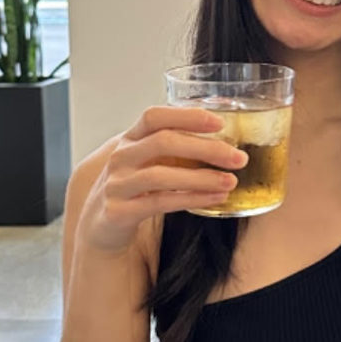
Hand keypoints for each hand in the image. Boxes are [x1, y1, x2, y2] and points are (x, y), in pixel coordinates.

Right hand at [77, 106, 247, 253]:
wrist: (102, 225)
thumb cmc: (136, 186)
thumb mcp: (149, 161)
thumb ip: (176, 148)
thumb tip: (226, 138)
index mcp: (130, 139)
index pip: (155, 117)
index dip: (187, 116)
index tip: (220, 122)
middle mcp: (121, 157)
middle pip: (163, 142)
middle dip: (206, 148)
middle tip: (239, 158)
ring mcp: (117, 184)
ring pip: (161, 175)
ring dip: (202, 177)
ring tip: (231, 181)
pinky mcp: (119, 212)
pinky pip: (160, 202)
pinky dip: (192, 199)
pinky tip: (216, 198)